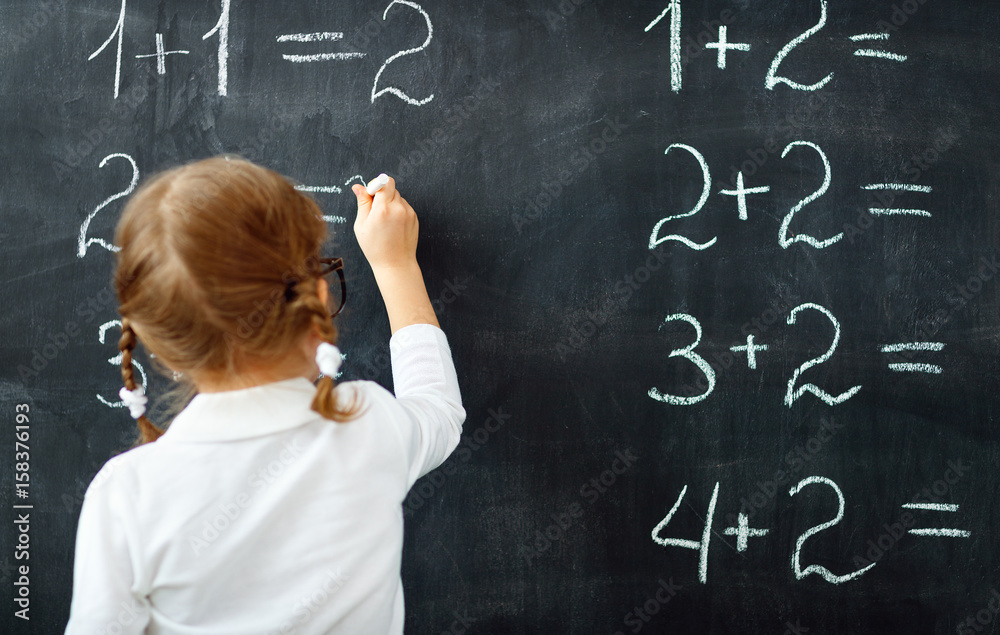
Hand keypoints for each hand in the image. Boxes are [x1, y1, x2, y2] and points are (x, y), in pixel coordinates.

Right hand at [350, 176, 438, 333]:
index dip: (376, 185)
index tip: (371, 194)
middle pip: (391, 187)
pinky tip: (393, 226)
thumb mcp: (362, 225)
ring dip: (390, 203)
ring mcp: (409, 213)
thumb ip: (362, 203)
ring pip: (398, 197)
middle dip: (382, 194)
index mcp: (383, 209)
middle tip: (375, 210)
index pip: (384, 182)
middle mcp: (398, 208)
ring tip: (385, 221)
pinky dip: (397, 211)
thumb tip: (358, 186)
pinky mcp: (414, 217)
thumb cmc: (375, 248)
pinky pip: (404, 206)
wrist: (396, 264)